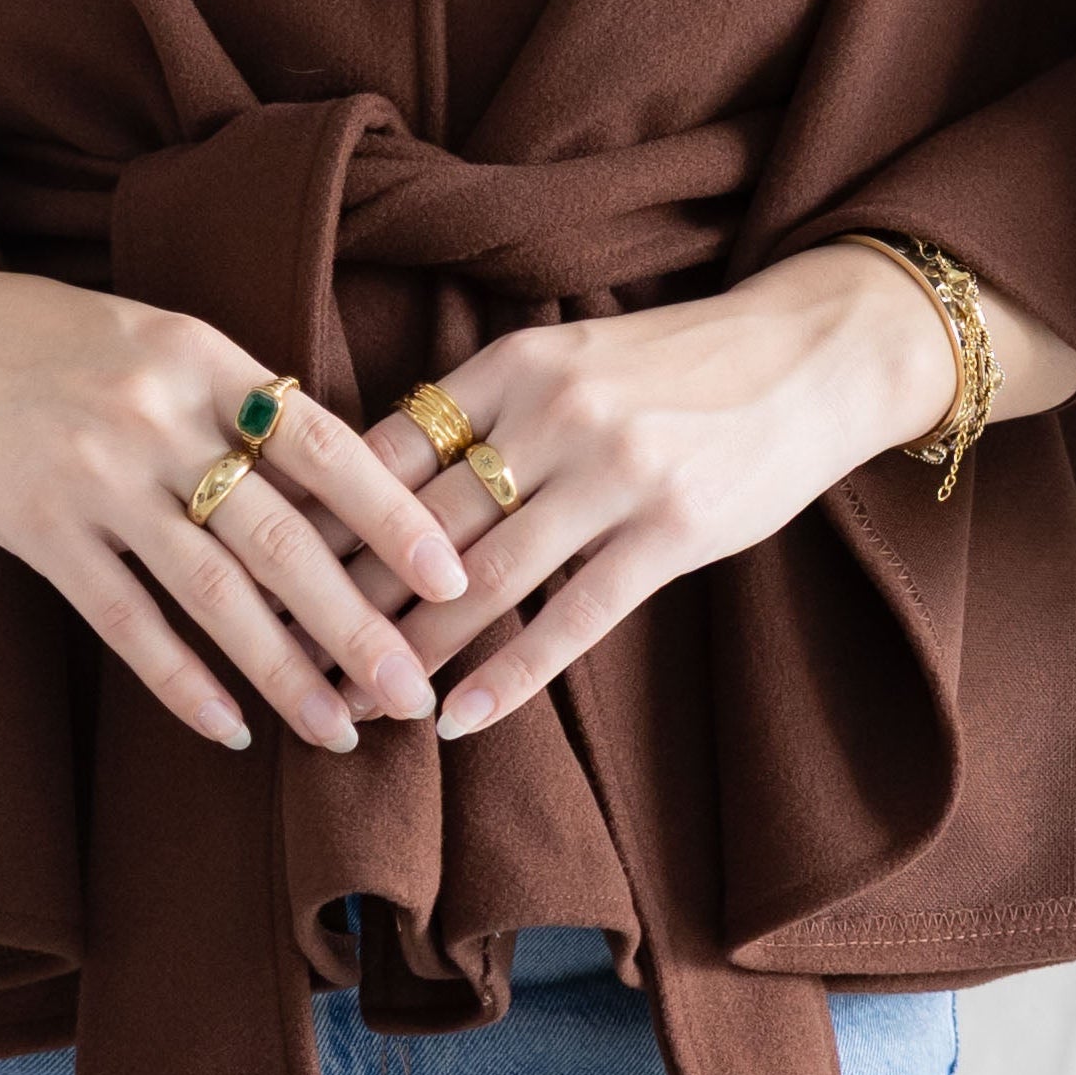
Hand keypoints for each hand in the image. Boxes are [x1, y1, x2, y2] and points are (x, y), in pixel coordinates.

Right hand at [0, 235, 472, 756]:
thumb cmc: (54, 341)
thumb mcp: (158, 338)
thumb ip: (241, 399)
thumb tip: (348, 481)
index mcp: (200, 358)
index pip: (322, 445)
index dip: (393, 516)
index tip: (454, 577)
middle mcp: (154, 418)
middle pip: (279, 537)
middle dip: (358, 623)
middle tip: (416, 691)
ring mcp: (93, 477)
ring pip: (210, 593)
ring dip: (283, 672)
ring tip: (339, 732)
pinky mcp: (38, 530)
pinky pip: (124, 622)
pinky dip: (181, 682)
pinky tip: (229, 730)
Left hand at [332, 243, 1075, 737]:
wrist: (811, 355)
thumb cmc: (675, 366)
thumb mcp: (569, 358)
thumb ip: (486, 410)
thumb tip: (380, 477)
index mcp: (514, 365)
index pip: (390, 448)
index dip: (322, 516)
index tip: (264, 569)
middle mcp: (555, 415)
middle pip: (423, 522)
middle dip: (348, 595)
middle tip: (284, 654)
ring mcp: (616, 475)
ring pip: (486, 578)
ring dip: (413, 648)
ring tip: (355, 699)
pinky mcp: (672, 533)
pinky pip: (572, 617)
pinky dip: (508, 675)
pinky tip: (458, 719)